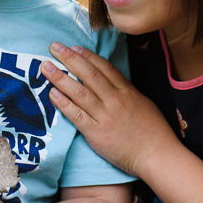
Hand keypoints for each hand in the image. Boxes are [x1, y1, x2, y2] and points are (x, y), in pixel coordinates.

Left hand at [42, 43, 173, 175]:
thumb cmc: (153, 132)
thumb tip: (112, 83)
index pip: (104, 68)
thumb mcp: (143, 104)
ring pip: (79, 92)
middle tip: (54, 46)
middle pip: (89, 74)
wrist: (157, 155)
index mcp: (127, 92)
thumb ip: (126, 93)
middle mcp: (115, 100)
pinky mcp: (97, 134)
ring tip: (45, 66)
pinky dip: (63, 103)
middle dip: (70, 58)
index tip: (73, 47)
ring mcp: (105, 116)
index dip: (87, 56)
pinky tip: (52, 93)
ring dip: (60, 77)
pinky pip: (76, 115)